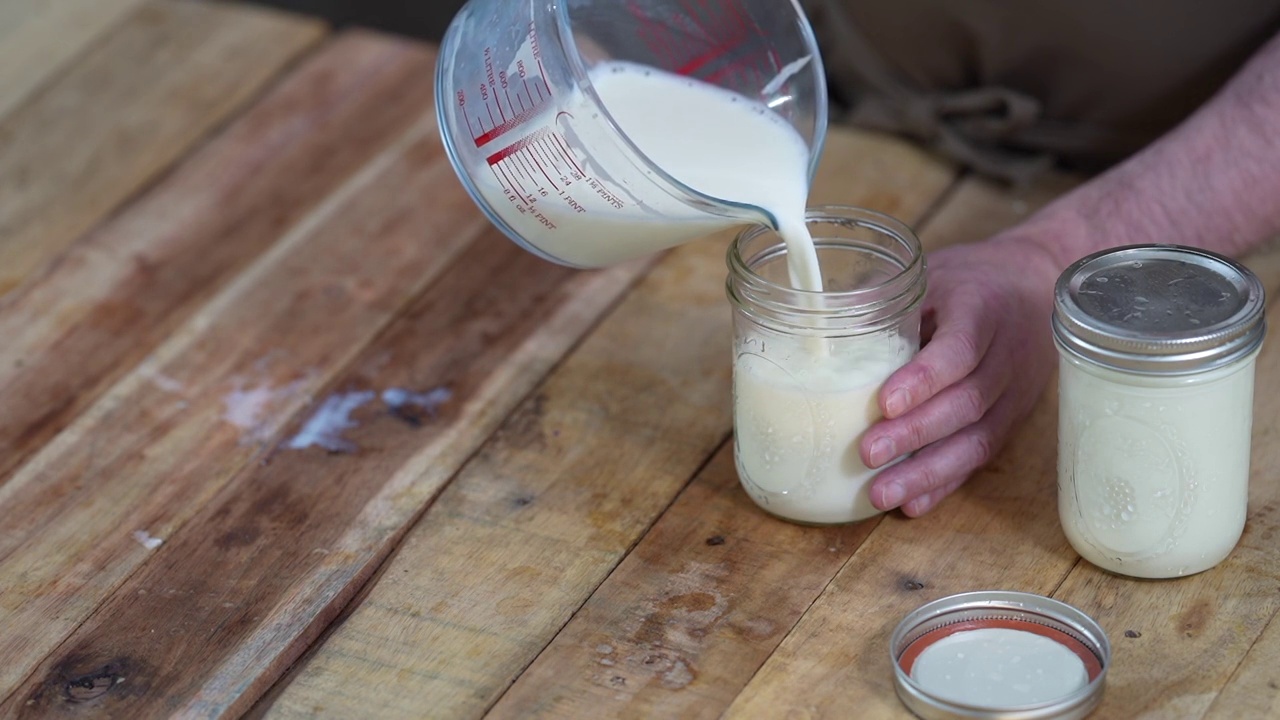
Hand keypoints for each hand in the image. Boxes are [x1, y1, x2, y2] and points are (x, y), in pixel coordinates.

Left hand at [860, 231, 1063, 516]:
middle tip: (868, 453)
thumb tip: (817, 325)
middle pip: (966, 403)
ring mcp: (1014, 393)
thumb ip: (888, 303)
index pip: (958, 350)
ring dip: (927, 472)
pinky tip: (913, 504)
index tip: (884, 402)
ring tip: (881, 494)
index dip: (924, 379)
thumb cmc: (969, 281)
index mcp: (982, 310)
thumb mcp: (933, 275)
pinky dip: (945, 483)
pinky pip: (980, 457)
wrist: (1033, 284)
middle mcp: (1005, 356)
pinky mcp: (1011, 420)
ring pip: (976, 440)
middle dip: (915, 434)